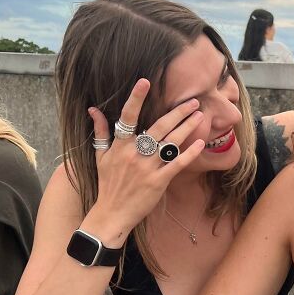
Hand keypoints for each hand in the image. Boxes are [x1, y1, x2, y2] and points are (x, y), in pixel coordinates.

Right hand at [85, 79, 205, 240]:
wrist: (112, 213)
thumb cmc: (107, 184)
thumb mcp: (100, 157)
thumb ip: (100, 132)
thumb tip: (93, 109)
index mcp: (119, 146)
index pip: (127, 117)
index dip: (136, 98)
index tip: (145, 81)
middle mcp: (133, 154)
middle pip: (158, 127)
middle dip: (177, 112)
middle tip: (193, 101)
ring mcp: (146, 168)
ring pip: (170, 143)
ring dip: (186, 128)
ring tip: (199, 116)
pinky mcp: (158, 182)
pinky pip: (176, 164)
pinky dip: (189, 153)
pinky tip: (200, 143)